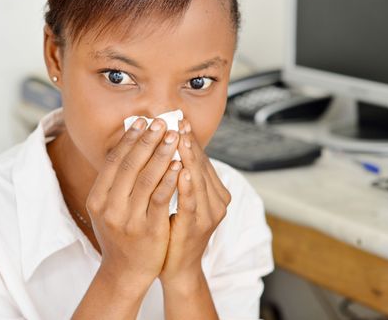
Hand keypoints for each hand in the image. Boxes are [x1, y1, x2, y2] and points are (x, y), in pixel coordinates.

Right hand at [85, 117, 180, 288]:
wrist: (125, 272)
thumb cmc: (120, 236)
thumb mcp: (108, 209)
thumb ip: (114, 183)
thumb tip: (126, 147)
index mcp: (97, 198)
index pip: (113, 161)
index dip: (129, 139)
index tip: (143, 121)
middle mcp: (108, 207)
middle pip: (130, 164)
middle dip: (148, 140)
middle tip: (162, 122)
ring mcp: (128, 219)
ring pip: (147, 178)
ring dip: (162, 153)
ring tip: (174, 136)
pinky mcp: (148, 229)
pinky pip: (160, 198)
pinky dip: (170, 179)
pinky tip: (181, 165)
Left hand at [159, 118, 231, 286]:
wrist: (178, 267)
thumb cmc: (176, 230)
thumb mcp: (182, 200)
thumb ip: (181, 177)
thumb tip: (170, 148)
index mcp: (215, 192)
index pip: (201, 160)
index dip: (190, 139)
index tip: (179, 120)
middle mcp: (217, 201)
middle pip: (201, 165)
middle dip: (188, 142)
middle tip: (178, 121)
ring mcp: (209, 214)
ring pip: (198, 179)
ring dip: (188, 157)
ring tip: (179, 137)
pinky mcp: (197, 226)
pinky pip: (191, 202)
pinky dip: (187, 186)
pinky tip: (180, 172)